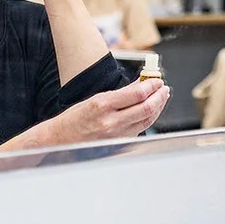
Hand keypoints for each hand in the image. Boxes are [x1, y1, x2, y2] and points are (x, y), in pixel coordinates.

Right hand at [48, 79, 170, 143]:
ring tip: (161, 97)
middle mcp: (110, 122)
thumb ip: (121, 93)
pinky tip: (151, 111)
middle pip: (146, 108)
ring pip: (146, 120)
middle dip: (159, 96)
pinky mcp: (119, 144)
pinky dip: (148, 118)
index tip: (157, 79)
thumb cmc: (75, 119)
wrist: (61, 140)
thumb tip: (141, 83)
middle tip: (163, 88)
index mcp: (102, 105)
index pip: (137, 94)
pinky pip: (140, 129)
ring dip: (157, 107)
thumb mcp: (96, 99)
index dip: (152, 85)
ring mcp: (116, 135)